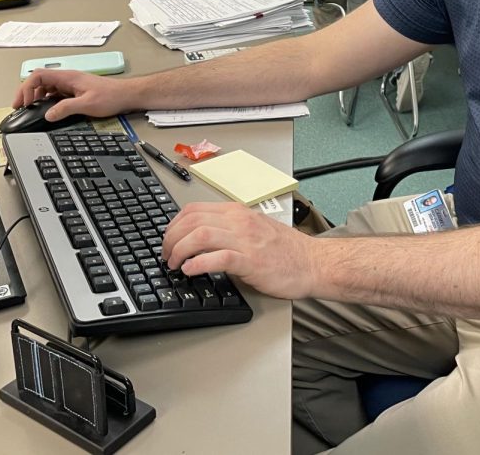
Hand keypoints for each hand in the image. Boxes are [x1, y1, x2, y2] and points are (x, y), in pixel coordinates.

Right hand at [13, 69, 136, 120]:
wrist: (126, 95)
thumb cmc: (110, 96)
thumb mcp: (87, 104)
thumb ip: (66, 108)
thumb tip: (48, 114)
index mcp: (67, 77)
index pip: (38, 75)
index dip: (26, 88)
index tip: (22, 103)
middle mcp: (66, 79)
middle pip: (39, 81)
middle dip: (26, 93)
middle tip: (20, 108)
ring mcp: (70, 85)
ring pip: (46, 88)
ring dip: (35, 97)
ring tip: (30, 110)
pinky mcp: (74, 92)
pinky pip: (54, 94)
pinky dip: (46, 101)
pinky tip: (46, 110)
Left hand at [163, 202, 320, 299]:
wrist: (313, 263)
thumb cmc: (286, 250)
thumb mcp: (253, 230)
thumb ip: (229, 230)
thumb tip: (199, 239)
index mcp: (237, 213)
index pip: (194, 209)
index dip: (173, 225)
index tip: (168, 239)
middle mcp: (239, 222)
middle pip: (191, 221)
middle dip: (171, 238)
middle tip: (166, 255)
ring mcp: (245, 240)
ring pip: (200, 235)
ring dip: (179, 250)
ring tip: (174, 263)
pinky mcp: (251, 261)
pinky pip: (218, 257)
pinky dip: (199, 263)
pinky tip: (190, 270)